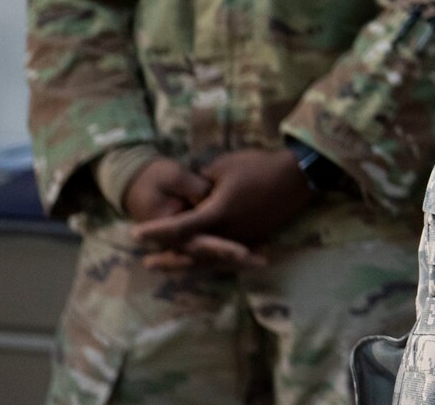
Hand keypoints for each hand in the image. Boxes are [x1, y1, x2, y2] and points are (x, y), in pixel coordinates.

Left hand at [130, 148, 310, 268]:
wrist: (298, 176)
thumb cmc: (260, 166)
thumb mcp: (225, 166)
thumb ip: (203, 182)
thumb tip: (192, 193)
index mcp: (218, 212)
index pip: (181, 227)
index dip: (157, 232)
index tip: (135, 234)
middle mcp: (229, 231)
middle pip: (193, 252)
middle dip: (169, 258)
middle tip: (148, 264)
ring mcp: (243, 238)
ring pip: (210, 260)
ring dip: (187, 265)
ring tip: (168, 268)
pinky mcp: (255, 238)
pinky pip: (227, 257)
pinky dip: (210, 263)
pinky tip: (201, 265)